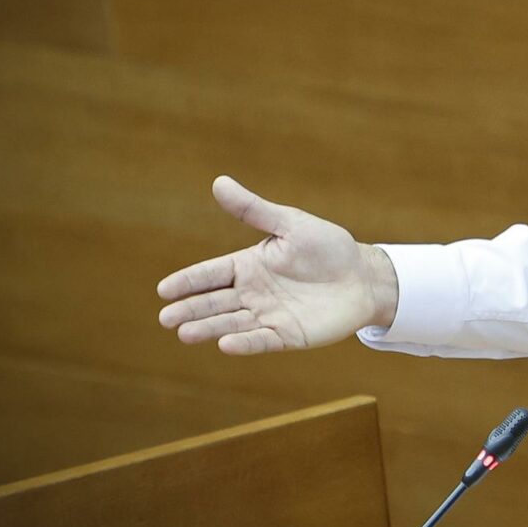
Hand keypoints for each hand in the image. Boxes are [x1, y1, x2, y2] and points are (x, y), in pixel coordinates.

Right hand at [156, 176, 397, 354]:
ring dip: (209, 328)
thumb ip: (254, 210)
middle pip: (214, 302)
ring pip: (231, 323)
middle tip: (166, 318)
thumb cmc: (327, 248)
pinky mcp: (288, 335)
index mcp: (249, 266)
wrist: (363, 276)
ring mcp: (269, 315)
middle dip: (190, 309)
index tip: (164, 290)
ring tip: (185, 333)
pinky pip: (262, 340)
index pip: (210, 274)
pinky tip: (225, 344)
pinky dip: (244, 343)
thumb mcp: (290, 224)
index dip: (188, 282)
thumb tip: (219, 182)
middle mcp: (253, 293)